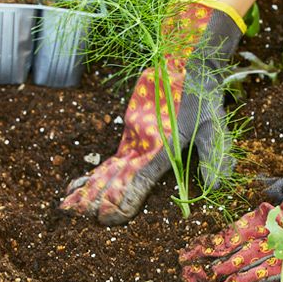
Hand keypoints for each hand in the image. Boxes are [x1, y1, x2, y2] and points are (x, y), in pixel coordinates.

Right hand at [60, 0, 244, 224]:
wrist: (186, 62)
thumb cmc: (202, 98)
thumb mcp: (215, 126)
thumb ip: (215, 156)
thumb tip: (214, 186)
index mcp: (161, 144)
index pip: (137, 180)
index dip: (124, 201)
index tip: (109, 219)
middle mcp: (141, 141)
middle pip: (114, 176)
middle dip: (97, 198)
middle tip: (79, 218)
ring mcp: (133, 135)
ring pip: (108, 167)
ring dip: (89, 187)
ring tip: (67, 206)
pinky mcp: (132, 131)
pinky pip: (113, 157)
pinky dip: (97, 173)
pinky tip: (81, 183)